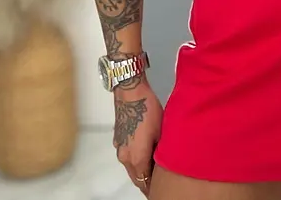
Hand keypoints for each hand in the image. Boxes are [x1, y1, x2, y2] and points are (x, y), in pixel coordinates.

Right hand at [113, 79, 162, 195]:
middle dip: (146, 180)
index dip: (152, 187)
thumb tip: (162, 162)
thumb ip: (160, 152)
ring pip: (130, 166)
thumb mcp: (161, 132)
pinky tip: (145, 151)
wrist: (131, 92)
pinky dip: (135, 158)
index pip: (144, 182)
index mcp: (136, 158)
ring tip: (153, 167)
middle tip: (158, 181)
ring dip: (140, 169)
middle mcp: (125, 157)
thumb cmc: (148, 111)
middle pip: (136, 176)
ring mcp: (119, 148)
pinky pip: (127, 155)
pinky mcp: (117, 139)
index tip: (160, 188)